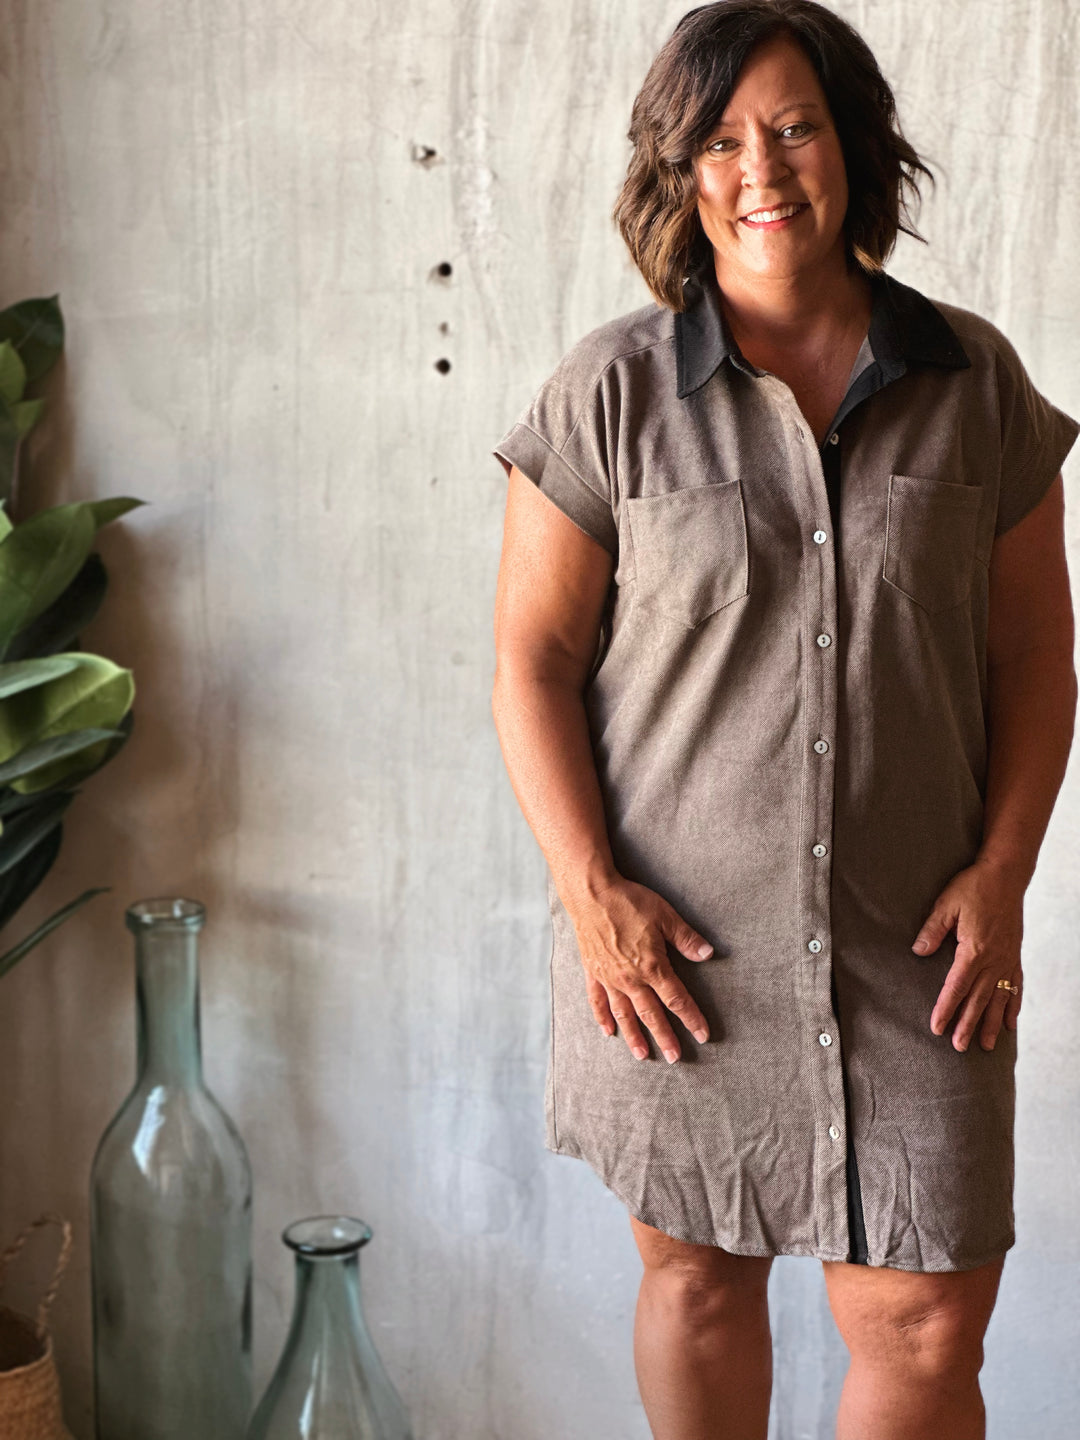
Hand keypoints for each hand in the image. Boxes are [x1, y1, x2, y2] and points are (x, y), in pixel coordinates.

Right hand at [566, 875, 714, 1062]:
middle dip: (665, 1037)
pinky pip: (597, 1000)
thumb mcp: (665, 916)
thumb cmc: (629, 902)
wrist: (591, 894)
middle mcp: (630, 979)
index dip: (691, 1018)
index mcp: (652, 966)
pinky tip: (608, 1031)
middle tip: (674, 1058)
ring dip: (634, 1036)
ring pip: (624, 1014)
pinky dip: (602, 1017)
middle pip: (651, 1014)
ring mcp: (609, 978)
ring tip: (642, 1055)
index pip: (676, 999)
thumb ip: (686, 938)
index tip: (703, 1035)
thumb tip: (708, 954)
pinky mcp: (593, 972)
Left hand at [911, 860, 1024, 1051]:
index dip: (946, 1009)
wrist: (1005, 876)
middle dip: (967, 1025)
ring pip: (998, 999)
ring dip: (991, 1024)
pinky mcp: (1015, 956)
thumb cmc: (973, 887)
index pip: (956, 987)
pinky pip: (1015, 987)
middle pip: (978, 1000)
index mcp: (974, 950)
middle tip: (958, 1046)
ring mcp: (1007, 960)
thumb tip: (918, 951)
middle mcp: (993, 960)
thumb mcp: (946, 905)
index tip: (937, 1027)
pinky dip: (1013, 1007)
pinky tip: (1010, 1024)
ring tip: (986, 1046)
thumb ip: (932, 930)